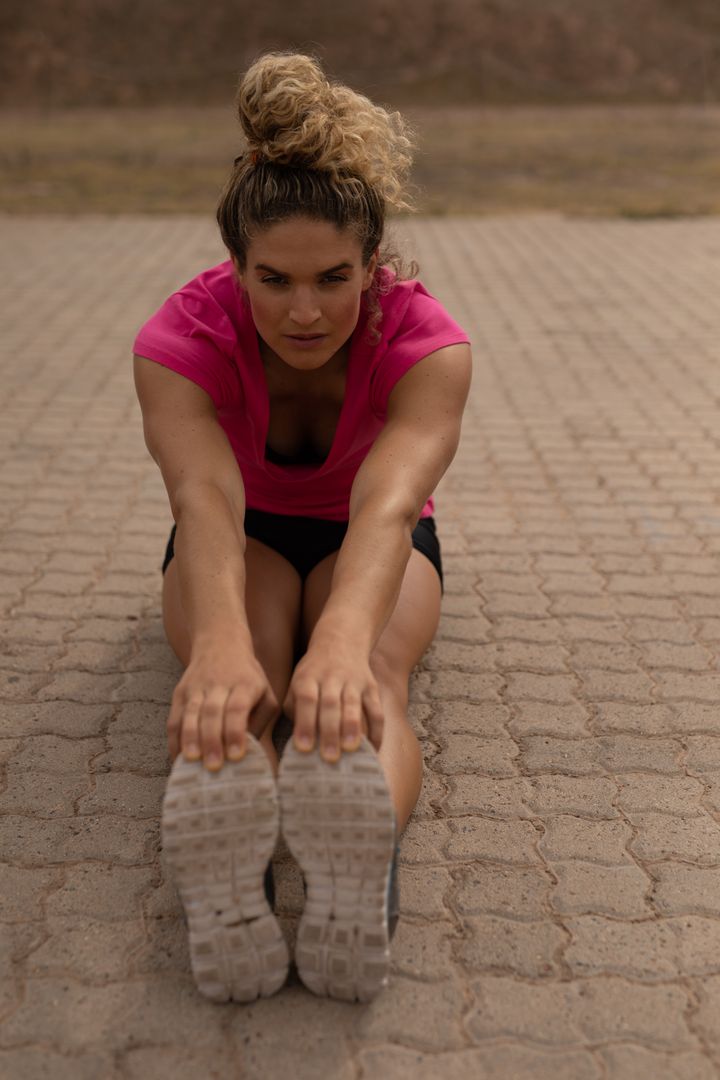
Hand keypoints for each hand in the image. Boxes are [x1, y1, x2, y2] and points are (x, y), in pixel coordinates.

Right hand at [167, 638, 277, 769]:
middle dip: (211, 741)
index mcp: (244, 684)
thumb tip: (252, 753)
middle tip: (214, 766)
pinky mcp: (179, 693)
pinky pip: (174, 718)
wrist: (220, 643)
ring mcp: (195, 688)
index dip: (235, 732)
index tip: (236, 755)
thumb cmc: (248, 678)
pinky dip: (174, 740)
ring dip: (190, 740)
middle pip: (211, 713)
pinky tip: (178, 759)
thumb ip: (261, 720)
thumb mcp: (265, 693)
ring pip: (190, 714)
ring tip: (191, 764)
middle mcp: (218, 684)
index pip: (237, 708)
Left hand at [283, 640, 383, 762]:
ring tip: (351, 750)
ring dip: (352, 728)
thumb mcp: (296, 682)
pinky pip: (376, 709)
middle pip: (330, 704)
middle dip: (330, 732)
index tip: (303, 747)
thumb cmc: (313, 672)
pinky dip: (377, 729)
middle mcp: (331, 677)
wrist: (341, 640)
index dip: (305, 723)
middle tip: (329, 757)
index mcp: (308, 677)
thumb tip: (299, 741)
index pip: (306, 699)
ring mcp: (353, 681)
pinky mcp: (371, 687)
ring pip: (353, 705)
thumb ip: (293, 709)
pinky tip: (374, 748)